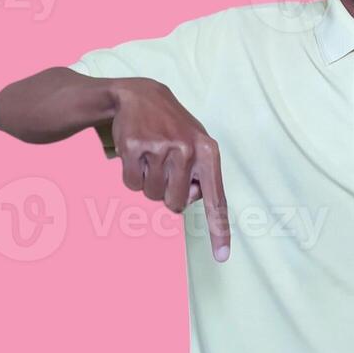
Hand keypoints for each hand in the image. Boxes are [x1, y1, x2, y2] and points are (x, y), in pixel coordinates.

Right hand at [107, 78, 230, 262]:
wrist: (138, 95)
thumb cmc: (172, 126)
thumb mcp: (195, 144)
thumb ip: (199, 175)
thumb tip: (188, 202)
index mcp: (208, 152)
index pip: (216, 197)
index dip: (219, 229)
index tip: (222, 257)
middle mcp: (187, 151)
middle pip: (175, 204)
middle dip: (167, 194)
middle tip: (165, 168)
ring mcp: (160, 148)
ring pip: (152, 196)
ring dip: (148, 182)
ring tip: (151, 155)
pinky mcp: (134, 148)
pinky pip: (131, 184)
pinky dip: (131, 175)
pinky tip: (136, 153)